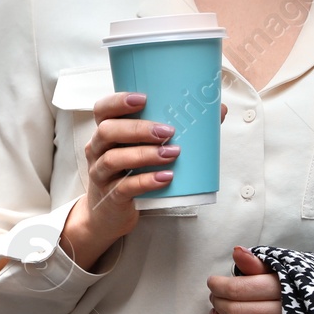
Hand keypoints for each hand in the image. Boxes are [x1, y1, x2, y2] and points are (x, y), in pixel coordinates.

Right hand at [59, 92, 226, 271]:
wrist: (109, 214)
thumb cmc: (130, 173)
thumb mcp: (141, 150)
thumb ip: (170, 130)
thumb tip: (216, 110)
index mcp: (105, 133)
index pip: (102, 110)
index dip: (118, 102)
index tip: (143, 99)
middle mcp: (97, 150)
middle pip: (107, 131)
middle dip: (138, 129)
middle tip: (167, 131)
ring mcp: (101, 174)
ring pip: (113, 159)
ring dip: (144, 154)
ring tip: (172, 153)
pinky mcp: (110, 197)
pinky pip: (124, 187)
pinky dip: (146, 181)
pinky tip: (165, 178)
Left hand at [203, 247, 288, 313]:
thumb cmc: (299, 288)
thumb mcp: (282, 271)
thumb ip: (257, 264)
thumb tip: (237, 251)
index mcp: (286, 289)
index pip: (240, 290)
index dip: (219, 286)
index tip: (213, 282)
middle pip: (237, 312)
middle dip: (218, 304)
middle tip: (214, 298)